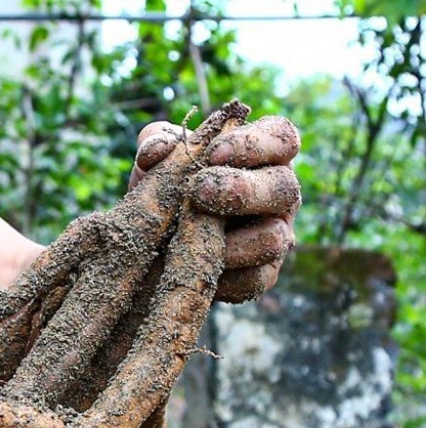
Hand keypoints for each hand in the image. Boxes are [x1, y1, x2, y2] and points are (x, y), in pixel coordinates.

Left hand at [131, 114, 301, 302]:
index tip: (214, 153)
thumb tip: (155, 150)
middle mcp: (279, 193)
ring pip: (277, 238)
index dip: (254, 143)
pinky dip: (224, 276)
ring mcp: (277, 234)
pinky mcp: (264, 273)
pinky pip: (256, 279)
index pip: (282, 137)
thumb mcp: (158, 160)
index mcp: (264, 155)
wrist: (153, 245)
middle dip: (241, 190)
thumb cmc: (165, 188)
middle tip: (198, 192)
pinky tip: (193, 268)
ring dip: (234, 239)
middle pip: (285, 188)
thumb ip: (156, 142)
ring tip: (192, 236)